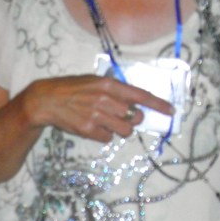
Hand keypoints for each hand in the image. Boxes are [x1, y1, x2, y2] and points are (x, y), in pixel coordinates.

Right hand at [25, 74, 172, 142]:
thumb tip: (133, 103)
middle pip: (135, 118)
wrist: (47, 100)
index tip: (171, 111)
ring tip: (105, 123)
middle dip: (132, 120)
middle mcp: (106, 99)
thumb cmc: (72, 89)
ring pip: (124, 131)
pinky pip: (108, 138)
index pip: (141, 95)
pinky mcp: (89, 130)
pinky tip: (92, 127)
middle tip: (120, 117)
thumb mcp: (94, 82)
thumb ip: (114, 91)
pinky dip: (103, 135)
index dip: (158, 104)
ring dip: (119, 130)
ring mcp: (97, 116)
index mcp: (109, 85)